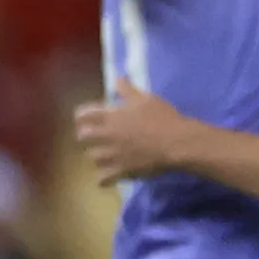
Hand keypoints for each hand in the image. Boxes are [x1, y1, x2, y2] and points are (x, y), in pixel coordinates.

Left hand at [73, 83, 189, 183]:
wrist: (176, 142)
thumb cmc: (161, 117)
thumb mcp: (144, 98)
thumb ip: (127, 89)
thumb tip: (117, 79)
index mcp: (110, 116)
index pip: (83, 114)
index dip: (82, 116)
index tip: (84, 118)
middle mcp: (106, 136)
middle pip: (82, 137)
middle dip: (86, 136)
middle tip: (94, 137)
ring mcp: (112, 155)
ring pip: (92, 158)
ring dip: (97, 156)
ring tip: (104, 155)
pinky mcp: (120, 171)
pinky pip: (102, 180)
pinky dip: (103, 179)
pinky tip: (107, 177)